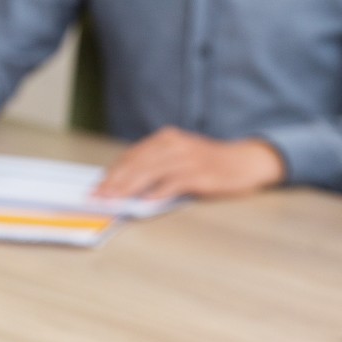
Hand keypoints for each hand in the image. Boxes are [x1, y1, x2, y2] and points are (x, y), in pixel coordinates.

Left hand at [93, 128, 284, 199]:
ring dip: (129, 189)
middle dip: (114, 182)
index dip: (112, 173)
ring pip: (150, 173)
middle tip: (99, 198)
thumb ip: (155, 167)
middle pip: (137, 164)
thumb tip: (124, 187)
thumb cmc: (209, 164)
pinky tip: (145, 203)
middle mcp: (174, 144)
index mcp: (166, 138)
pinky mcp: (200, 173)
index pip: (131, 156)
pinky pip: (174, 183)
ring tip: (114, 201)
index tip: (96, 188)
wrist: (245, 162)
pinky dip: (158, 193)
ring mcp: (187, 158)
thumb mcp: (179, 157)